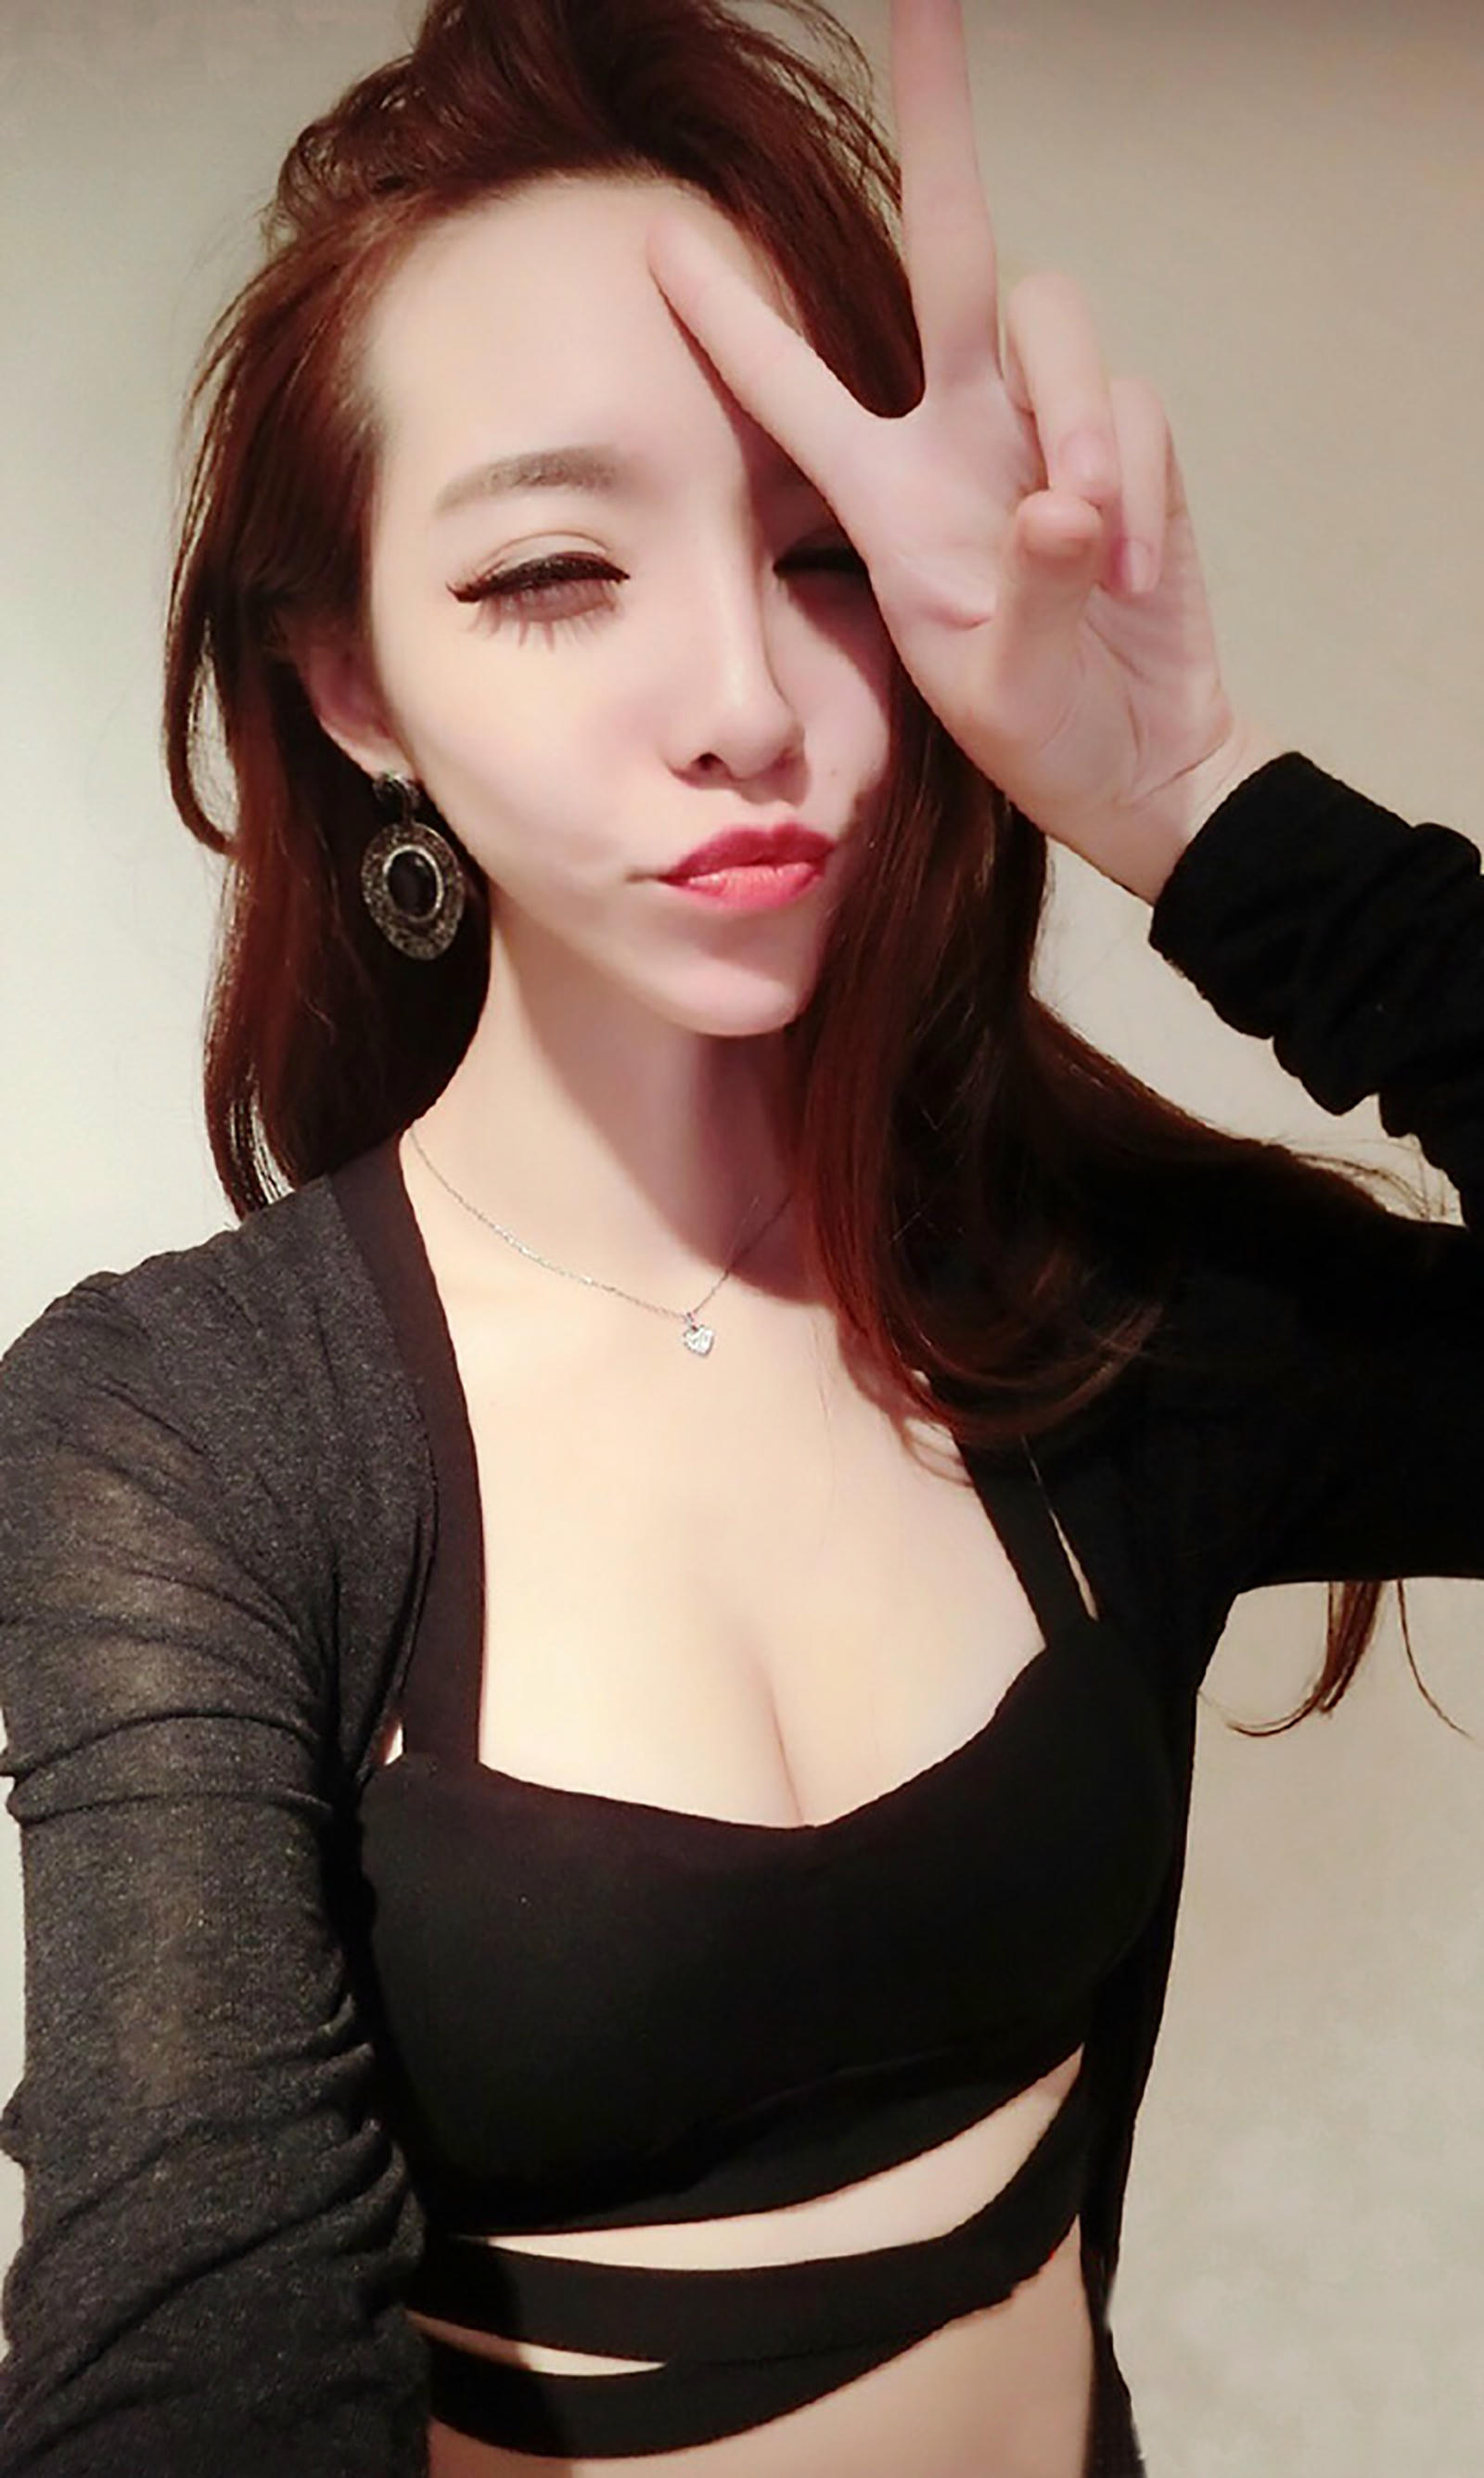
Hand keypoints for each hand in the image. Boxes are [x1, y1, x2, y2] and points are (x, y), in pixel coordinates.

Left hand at [646, 0, 1281, 902]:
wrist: (1134, 761)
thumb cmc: (1037, 730)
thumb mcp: (996, 683)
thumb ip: (1022, 592)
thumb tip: (1059, 497)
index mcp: (883, 495)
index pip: (789, 385)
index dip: (727, 315)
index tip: (656, 231)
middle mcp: (956, 432)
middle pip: (946, 245)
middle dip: (937, 121)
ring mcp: (1044, 427)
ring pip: (1053, 318)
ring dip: (1076, 416)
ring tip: (1087, 543)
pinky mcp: (1126, 439)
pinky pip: (1132, 404)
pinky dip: (1134, 480)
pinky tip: (1125, 570)